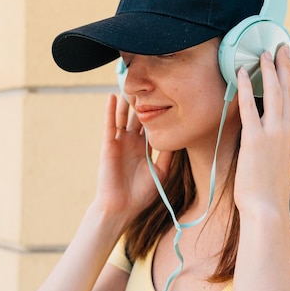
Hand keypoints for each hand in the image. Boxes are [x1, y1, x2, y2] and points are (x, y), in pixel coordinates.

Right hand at [93, 93, 172, 221]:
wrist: (121, 208)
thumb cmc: (141, 195)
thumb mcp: (161, 173)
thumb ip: (169, 155)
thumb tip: (180, 138)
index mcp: (145, 148)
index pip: (152, 125)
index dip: (158, 111)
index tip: (168, 95)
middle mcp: (132, 142)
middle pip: (138, 117)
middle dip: (144, 102)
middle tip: (151, 82)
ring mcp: (120, 142)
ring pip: (124, 117)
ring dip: (127, 101)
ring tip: (132, 83)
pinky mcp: (109, 145)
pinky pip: (110, 125)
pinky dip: (110, 111)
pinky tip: (113, 97)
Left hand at [233, 45, 289, 214]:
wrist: (268, 208)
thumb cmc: (270, 191)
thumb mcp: (281, 165)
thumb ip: (280, 149)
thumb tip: (278, 145)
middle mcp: (288, 130)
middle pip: (289, 90)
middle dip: (285, 66)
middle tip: (282, 46)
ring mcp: (273, 134)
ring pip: (274, 93)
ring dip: (270, 70)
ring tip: (265, 53)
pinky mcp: (255, 139)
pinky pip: (250, 108)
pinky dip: (247, 88)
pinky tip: (244, 73)